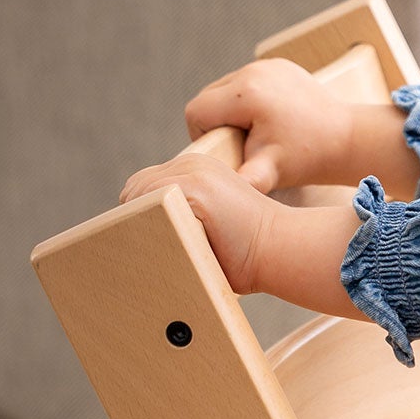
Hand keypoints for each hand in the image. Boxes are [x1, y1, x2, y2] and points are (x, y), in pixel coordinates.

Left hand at [120, 153, 365, 318]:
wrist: (286, 250)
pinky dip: (146, 226)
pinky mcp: (191, 189)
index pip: (148, 184)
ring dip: (137, 224)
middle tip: (138, 247)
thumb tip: (153, 243)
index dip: (140, 211)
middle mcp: (193, 164)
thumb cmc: (256, 254)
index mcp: (200, 170)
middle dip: (133, 216)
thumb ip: (188, 221)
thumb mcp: (217, 227)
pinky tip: (156, 246)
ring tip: (145, 251)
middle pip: (136, 187)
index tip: (146, 237)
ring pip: (137, 195)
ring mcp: (191, 173)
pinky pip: (148, 204)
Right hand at [184, 58, 365, 194]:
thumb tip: (225, 199)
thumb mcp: (273, 172)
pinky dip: (251, 102)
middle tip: (242, 147)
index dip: (203, 136)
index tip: (226, 153)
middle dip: (217, 123)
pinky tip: (271, 121)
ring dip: (233, 112)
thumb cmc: (309, 159)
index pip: (197, 112)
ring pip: (226, 88)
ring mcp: (267, 65)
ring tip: (257, 135)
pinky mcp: (278, 65)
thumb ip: (245, 179)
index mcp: (245, 93)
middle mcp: (252, 71)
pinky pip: (248, 82)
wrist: (350, 139)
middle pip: (208, 97)